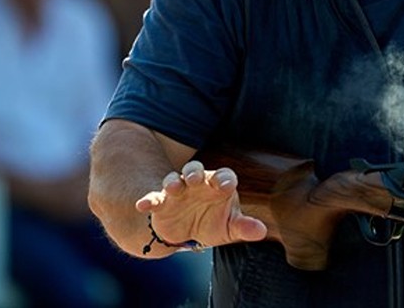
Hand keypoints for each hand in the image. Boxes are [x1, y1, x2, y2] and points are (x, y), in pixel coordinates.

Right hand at [134, 159, 266, 253]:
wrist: (188, 232)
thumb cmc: (214, 222)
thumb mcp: (230, 228)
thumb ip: (244, 227)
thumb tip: (261, 231)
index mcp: (219, 185)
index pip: (224, 176)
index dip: (225, 179)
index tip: (227, 185)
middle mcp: (198, 183)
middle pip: (196, 170)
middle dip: (195, 172)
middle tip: (195, 178)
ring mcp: (179, 191)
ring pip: (174, 179)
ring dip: (173, 181)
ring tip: (172, 187)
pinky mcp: (162, 202)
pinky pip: (153, 198)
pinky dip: (148, 200)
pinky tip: (142, 205)